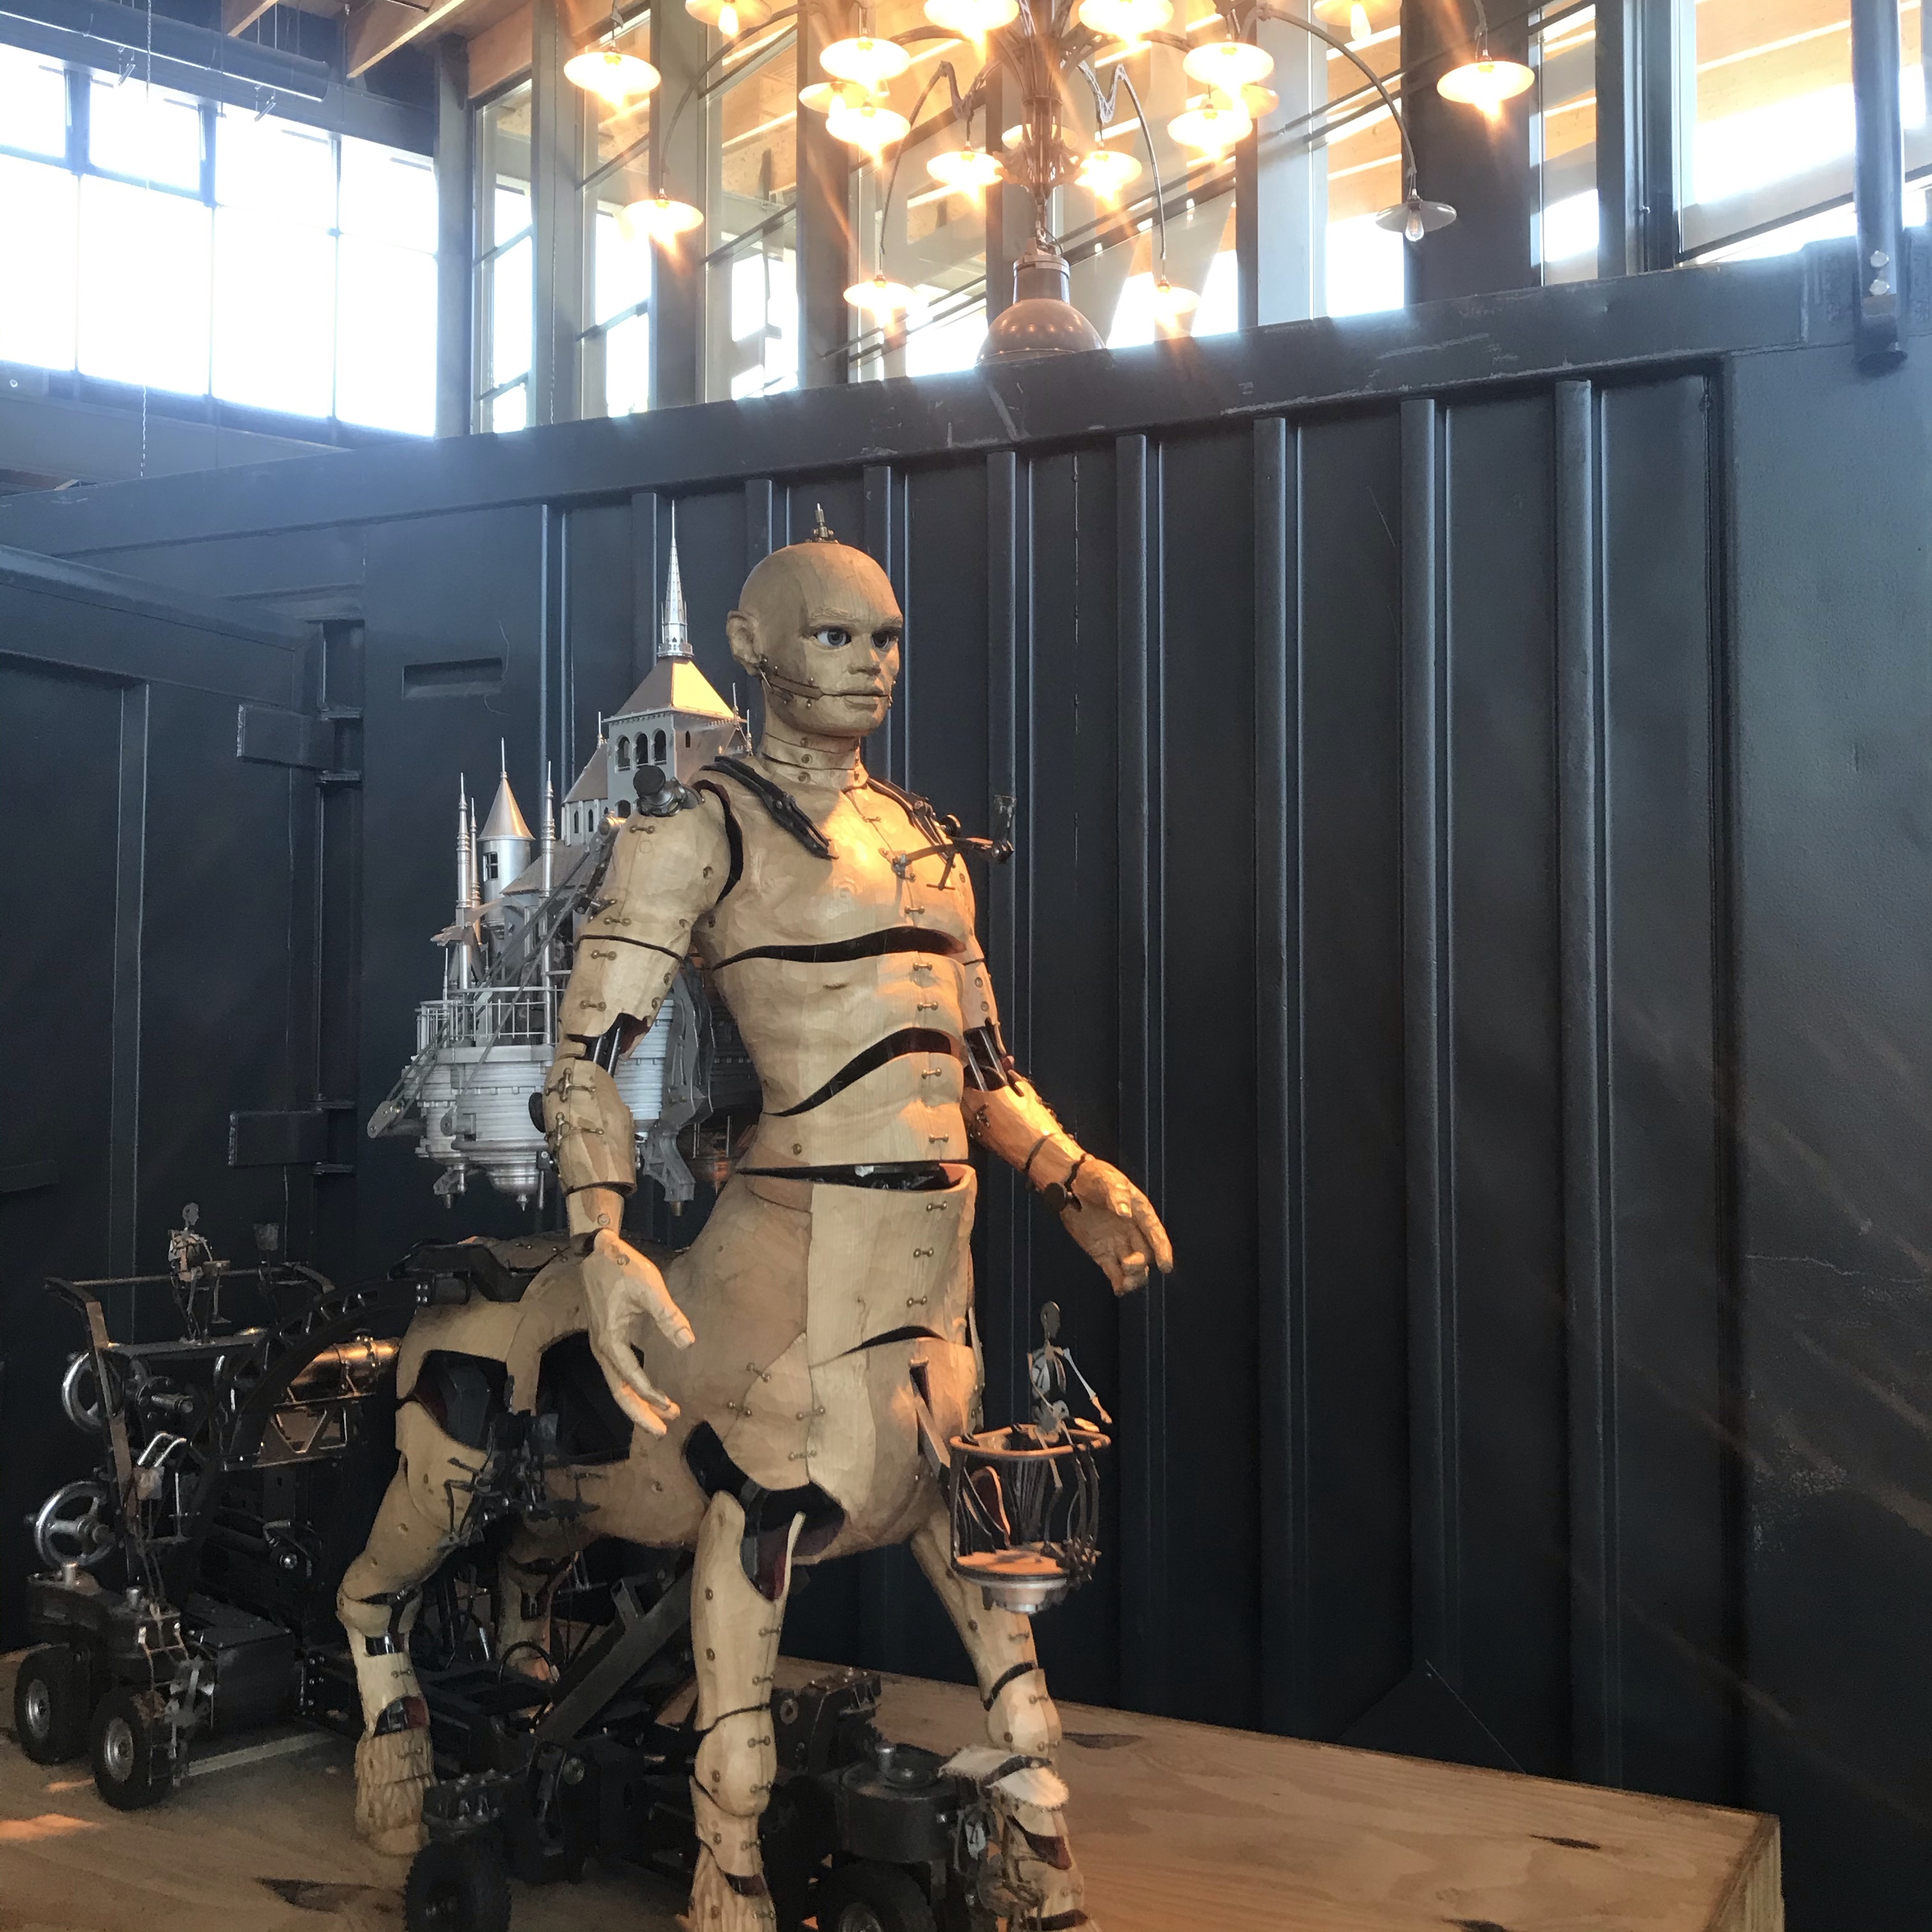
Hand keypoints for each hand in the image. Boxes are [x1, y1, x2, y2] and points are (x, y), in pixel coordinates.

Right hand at [580, 1229, 695, 1434]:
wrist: (597, 1252)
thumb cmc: (623, 1267)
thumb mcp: (650, 1287)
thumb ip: (669, 1316)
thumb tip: (688, 1343)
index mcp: (610, 1339)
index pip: (630, 1377)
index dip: (649, 1395)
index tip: (669, 1406)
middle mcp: (601, 1348)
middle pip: (618, 1391)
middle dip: (639, 1414)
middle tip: (663, 1431)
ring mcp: (601, 1346)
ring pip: (616, 1385)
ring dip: (637, 1403)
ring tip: (663, 1417)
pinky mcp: (605, 1340)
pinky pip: (617, 1373)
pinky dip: (632, 1388)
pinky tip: (649, 1393)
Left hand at [1057, 1157, 1173, 1293]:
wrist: (1071, 1183)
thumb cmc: (1094, 1177)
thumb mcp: (1107, 1180)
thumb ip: (1117, 1196)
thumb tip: (1125, 1212)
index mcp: (1139, 1212)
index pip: (1155, 1233)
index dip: (1162, 1250)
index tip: (1165, 1265)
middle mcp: (1132, 1230)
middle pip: (1145, 1254)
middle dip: (1141, 1265)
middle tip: (1129, 1265)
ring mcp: (1117, 1243)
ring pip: (1132, 1267)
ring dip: (1133, 1278)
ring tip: (1125, 1284)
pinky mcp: (1103, 1253)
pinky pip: (1114, 1272)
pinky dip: (1118, 1282)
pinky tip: (1119, 1289)